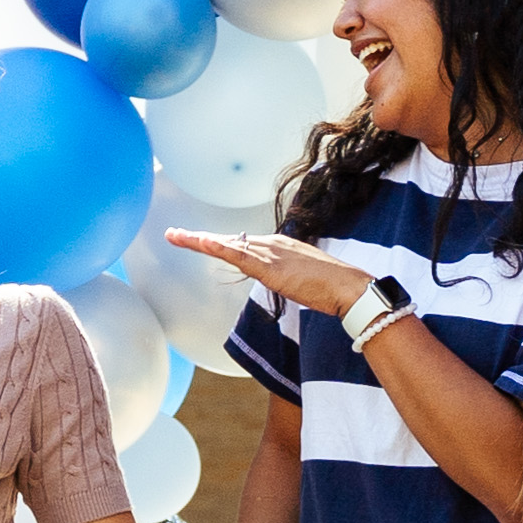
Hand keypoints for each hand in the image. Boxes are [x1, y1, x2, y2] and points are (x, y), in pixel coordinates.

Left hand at [161, 231, 372, 317]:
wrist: (350, 288)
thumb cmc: (333, 287)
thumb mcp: (304, 279)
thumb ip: (289, 277)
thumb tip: (285, 282)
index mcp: (279, 246)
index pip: (241, 244)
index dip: (217, 243)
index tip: (198, 241)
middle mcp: (272, 244)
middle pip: (229, 241)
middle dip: (199, 239)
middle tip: (173, 234)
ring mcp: (271, 253)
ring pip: (227, 245)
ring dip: (198, 241)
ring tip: (175, 235)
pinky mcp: (271, 267)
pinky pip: (240, 256)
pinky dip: (219, 248)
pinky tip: (201, 242)